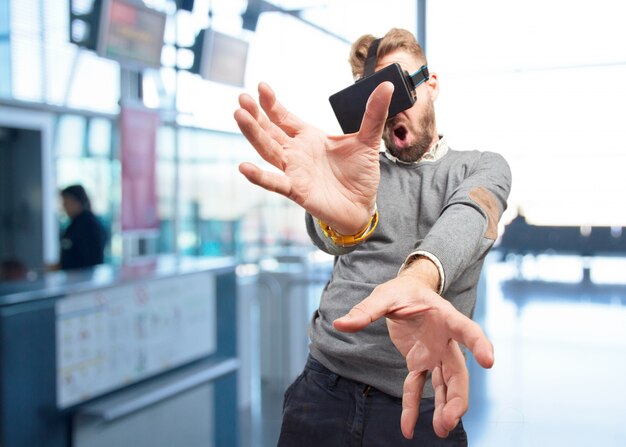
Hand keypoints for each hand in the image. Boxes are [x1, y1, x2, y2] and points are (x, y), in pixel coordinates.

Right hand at [234, 82, 393, 233]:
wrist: (363, 206)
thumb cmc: (360, 174)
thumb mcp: (367, 140)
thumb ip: (374, 114)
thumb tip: (387, 85)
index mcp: (308, 138)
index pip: (284, 117)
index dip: (272, 103)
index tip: (261, 86)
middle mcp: (296, 153)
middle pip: (270, 131)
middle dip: (255, 115)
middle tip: (241, 99)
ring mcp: (294, 171)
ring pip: (268, 151)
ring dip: (253, 135)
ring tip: (239, 116)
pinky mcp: (297, 190)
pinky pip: (275, 183)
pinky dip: (260, 177)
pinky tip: (244, 168)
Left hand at [333, 268, 493, 438]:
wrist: (406, 291)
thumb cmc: (401, 290)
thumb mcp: (383, 295)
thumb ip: (366, 311)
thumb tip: (339, 324)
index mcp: (444, 316)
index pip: (466, 329)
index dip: (478, 344)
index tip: (488, 360)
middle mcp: (445, 339)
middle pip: (457, 370)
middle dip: (458, 395)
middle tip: (451, 418)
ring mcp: (435, 353)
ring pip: (445, 384)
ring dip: (444, 406)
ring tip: (441, 430)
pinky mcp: (421, 362)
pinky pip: (419, 387)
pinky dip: (412, 406)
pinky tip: (407, 429)